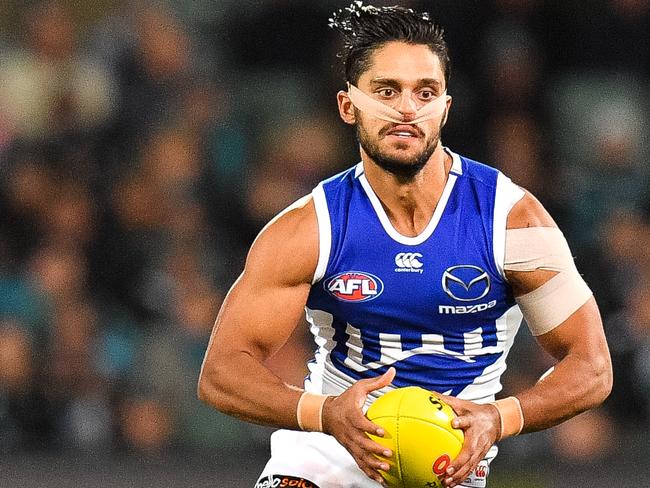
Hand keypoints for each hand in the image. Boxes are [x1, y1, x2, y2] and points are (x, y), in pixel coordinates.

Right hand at [321, 367, 396, 485]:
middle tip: (388, 453)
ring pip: (360, 456)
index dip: (370, 428)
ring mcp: (349, 443)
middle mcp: (349, 431)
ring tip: (386, 469)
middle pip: (361, 443)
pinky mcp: (350, 450)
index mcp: (351, 415)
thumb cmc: (345, 400)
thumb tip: (393, 372)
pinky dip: (369, 472)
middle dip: (374, 450)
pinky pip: (360, 463)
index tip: (382, 432)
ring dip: (373, 464)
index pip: (360, 423)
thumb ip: (377, 382)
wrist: (326, 414)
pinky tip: (381, 480)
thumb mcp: (359, 387)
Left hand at [437, 395, 499, 487]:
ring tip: (447, 482)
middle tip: (447, 470)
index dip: (462, 421)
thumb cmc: (476, 412)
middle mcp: (477, 438)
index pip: (468, 420)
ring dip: (459, 475)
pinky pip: (470, 469)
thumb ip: (447, 401)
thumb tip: (430, 394)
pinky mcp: (479, 457)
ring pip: (470, 465)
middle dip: (459, 463)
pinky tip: (451, 483)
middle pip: (469, 452)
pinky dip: (461, 477)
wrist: (496, 421)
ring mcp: (480, 450)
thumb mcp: (463, 404)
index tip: (455, 422)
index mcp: (473, 422)